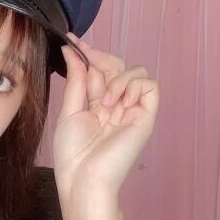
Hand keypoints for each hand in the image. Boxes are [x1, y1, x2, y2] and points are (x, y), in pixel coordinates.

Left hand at [53, 34, 159, 199]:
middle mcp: (116, 104)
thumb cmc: (73, 154)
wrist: (84, 178)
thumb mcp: (70, 110)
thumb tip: (72, 52)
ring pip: (136, 72)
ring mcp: (131, 110)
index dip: (89, 54)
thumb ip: (76, 80)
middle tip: (90, 72)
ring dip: (118, 80)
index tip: (72, 40)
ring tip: (106, 102)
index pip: (99, 69)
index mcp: (97, 103)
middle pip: (118, 66)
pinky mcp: (145, 117)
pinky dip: (135, 86)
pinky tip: (120, 102)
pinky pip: (150, 87)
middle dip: (102, 61)